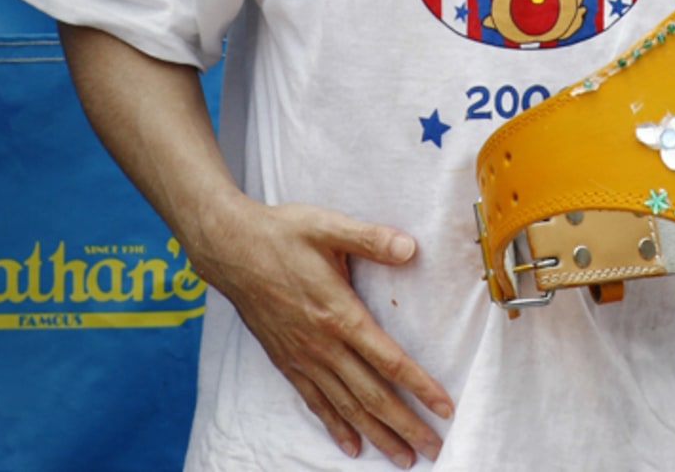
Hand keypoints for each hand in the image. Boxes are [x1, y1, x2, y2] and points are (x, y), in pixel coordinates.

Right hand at [196, 197, 451, 468]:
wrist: (230, 249)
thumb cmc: (282, 233)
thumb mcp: (329, 226)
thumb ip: (371, 239)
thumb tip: (411, 248)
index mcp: (339, 313)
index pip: (388, 359)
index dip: (419, 385)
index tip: (444, 407)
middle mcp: (323, 344)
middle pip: (371, 394)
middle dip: (405, 424)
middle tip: (434, 448)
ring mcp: (303, 357)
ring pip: (346, 406)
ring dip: (377, 434)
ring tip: (402, 457)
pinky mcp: (286, 360)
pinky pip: (315, 402)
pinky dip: (335, 426)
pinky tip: (351, 445)